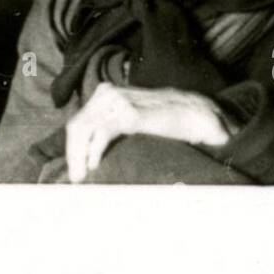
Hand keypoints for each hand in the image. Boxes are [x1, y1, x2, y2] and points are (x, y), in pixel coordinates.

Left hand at [64, 82, 237, 182]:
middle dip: (72, 153)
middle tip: (75, 179)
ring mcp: (120, 101)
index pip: (81, 120)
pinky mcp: (131, 113)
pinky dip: (93, 150)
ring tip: (81, 177)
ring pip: (84, 127)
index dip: (74, 145)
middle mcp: (111, 94)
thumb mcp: (138, 123)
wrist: (201, 113)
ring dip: (78, 155)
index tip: (75, 170)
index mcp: (109, 96)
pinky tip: (94, 164)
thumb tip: (92, 156)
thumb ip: (117, 129)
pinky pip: (102, 131)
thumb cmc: (170, 123)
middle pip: (78, 125)